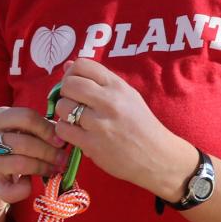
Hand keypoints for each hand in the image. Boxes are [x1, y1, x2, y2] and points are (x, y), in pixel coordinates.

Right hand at [0, 107, 67, 205]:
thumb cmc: (6, 138)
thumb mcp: (15, 125)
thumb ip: (36, 126)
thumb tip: (62, 137)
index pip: (26, 117)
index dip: (47, 129)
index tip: (61, 140)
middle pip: (24, 143)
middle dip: (49, 152)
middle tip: (63, 158)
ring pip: (20, 164)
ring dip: (43, 167)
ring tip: (55, 169)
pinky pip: (10, 191)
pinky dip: (24, 189)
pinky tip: (30, 184)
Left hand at [50, 58, 194, 200]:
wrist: (157, 156)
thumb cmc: (141, 125)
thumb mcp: (127, 96)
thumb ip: (98, 81)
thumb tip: (68, 66)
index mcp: (117, 86)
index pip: (83, 65)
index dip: (72, 73)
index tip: (75, 84)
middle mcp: (109, 101)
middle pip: (69, 84)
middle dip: (65, 92)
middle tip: (72, 102)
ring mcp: (100, 123)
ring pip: (63, 106)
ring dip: (64, 112)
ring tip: (75, 119)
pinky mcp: (92, 144)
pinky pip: (63, 129)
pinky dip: (65, 130)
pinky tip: (75, 132)